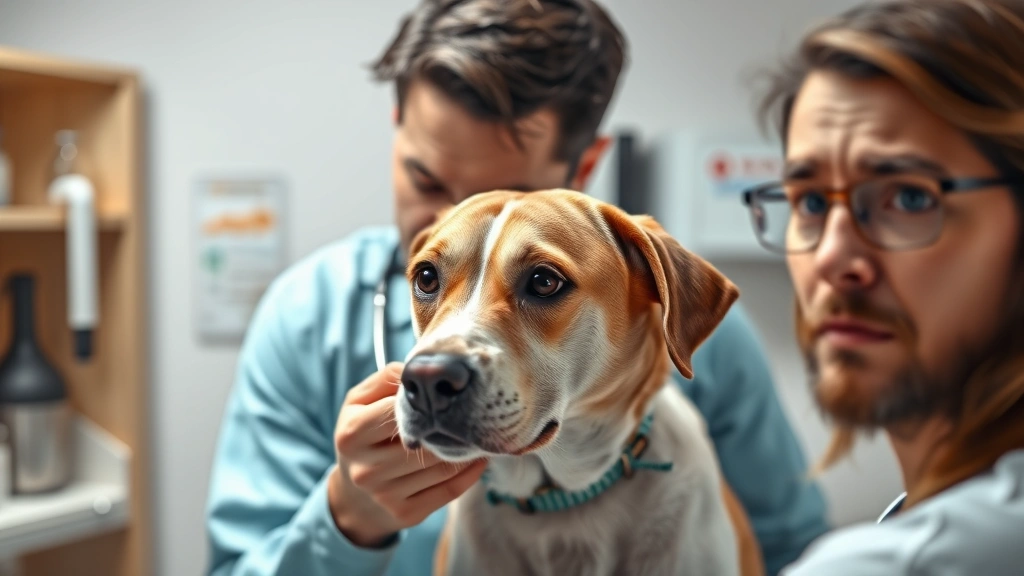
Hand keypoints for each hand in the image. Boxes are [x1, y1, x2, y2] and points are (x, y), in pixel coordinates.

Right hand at [327, 362, 487, 547]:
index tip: (444, 393)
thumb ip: (385, 378)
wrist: (354, 495)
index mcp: (352, 434)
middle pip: (426, 441)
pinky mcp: (406, 514)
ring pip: (442, 465)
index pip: (399, 411)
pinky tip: (478, 457)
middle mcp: (366, 468)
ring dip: (467, 447)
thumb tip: (417, 368)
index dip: (426, 401)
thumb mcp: (360, 402)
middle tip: (474, 410)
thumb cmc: (363, 435)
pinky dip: (470, 472)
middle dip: (452, 425)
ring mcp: (385, 495)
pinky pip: (450, 490)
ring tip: (479, 431)